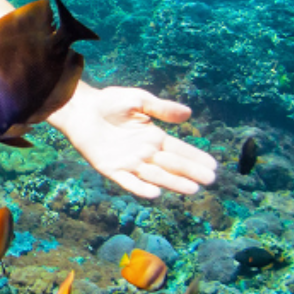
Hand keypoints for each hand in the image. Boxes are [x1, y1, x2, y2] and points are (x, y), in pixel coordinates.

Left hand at [49, 84, 218, 198]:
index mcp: (153, 137)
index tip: (213, 166)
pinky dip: (140, 188)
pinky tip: (155, 193)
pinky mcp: (111, 169)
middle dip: (190, 172)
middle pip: (171, 165)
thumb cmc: (109, 102)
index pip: (179, 150)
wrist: (80, 108)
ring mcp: (129, 162)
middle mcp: (144, 152)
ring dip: (173, 183)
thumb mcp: (138, 100)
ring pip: (155, 175)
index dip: (196, 158)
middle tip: (209, 180)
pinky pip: (128, 182)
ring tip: (192, 189)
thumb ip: (161, 108)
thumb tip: (188, 114)